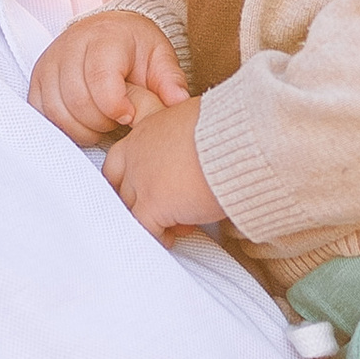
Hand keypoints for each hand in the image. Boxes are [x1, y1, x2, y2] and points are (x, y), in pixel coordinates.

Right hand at [29, 13, 188, 147]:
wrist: (111, 32)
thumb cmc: (136, 49)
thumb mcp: (160, 58)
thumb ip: (170, 80)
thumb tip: (178, 103)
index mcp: (105, 37)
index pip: (100, 78)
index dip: (115, 106)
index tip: (129, 115)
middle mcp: (71, 45)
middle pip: (77, 101)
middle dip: (101, 122)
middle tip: (118, 119)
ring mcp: (50, 62)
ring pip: (57, 111)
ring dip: (82, 128)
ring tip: (102, 121)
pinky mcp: (37, 79)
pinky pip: (42, 114)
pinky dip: (63, 126)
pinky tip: (83, 122)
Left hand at [103, 93, 225, 238]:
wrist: (241, 140)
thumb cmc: (230, 128)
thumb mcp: (199, 121)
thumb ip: (185, 135)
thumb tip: (198, 143)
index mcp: (147, 131)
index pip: (119, 160)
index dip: (128, 179)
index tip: (142, 191)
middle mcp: (136, 155)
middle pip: (122, 188)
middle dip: (138, 203)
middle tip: (158, 213)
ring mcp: (142, 181)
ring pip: (132, 210)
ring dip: (153, 221)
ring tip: (176, 227)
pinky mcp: (154, 205)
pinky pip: (145, 229)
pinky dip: (159, 237)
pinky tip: (174, 237)